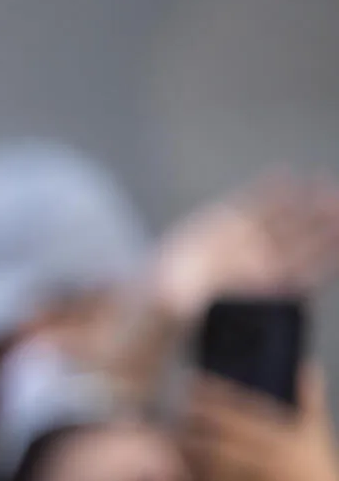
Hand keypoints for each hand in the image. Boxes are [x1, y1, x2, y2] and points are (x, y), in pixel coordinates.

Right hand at [151, 173, 338, 325]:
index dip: (325, 254)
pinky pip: (254, 202)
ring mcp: (249, 239)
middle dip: (324, 223)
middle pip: (303, 240)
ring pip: (286, 218)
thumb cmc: (172, 306)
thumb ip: (181, 303)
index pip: (304, 271)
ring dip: (306, 202)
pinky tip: (283, 174)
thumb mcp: (175, 306)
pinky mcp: (229, 220)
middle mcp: (263, 262)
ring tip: (323, 182)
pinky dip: (268, 189)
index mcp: (261, 288)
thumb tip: (188, 304)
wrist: (159, 290)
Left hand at [183, 364, 338, 480]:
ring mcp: (263, 478)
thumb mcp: (316, 435)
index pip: (245, 408)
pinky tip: (183, 472)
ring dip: (194, 448)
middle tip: (175, 408)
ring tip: (173, 438)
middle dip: (199, 418)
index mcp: (285, 435)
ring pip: (219, 459)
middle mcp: (273, 454)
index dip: (217, 394)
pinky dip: (201, 480)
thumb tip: (310, 365)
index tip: (194, 382)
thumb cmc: (319, 474)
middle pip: (227, 430)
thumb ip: (311, 400)